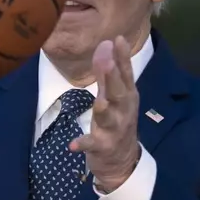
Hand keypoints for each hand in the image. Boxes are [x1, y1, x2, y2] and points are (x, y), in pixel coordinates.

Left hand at [70, 36, 140, 191]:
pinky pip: (92, 144)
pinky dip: (83, 144)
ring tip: (99, 103)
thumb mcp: (113, 95)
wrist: (122, 161)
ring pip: (109, 118)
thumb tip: (105, 44)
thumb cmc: (117, 119)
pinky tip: (73, 144)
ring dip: (104, 110)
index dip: (123, 57)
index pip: (126, 74)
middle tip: (108, 62)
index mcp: (127, 95)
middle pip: (119, 93)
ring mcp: (114, 129)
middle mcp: (123, 110)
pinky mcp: (103, 146)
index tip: (118, 39)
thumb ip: (107, 72)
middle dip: (113, 78)